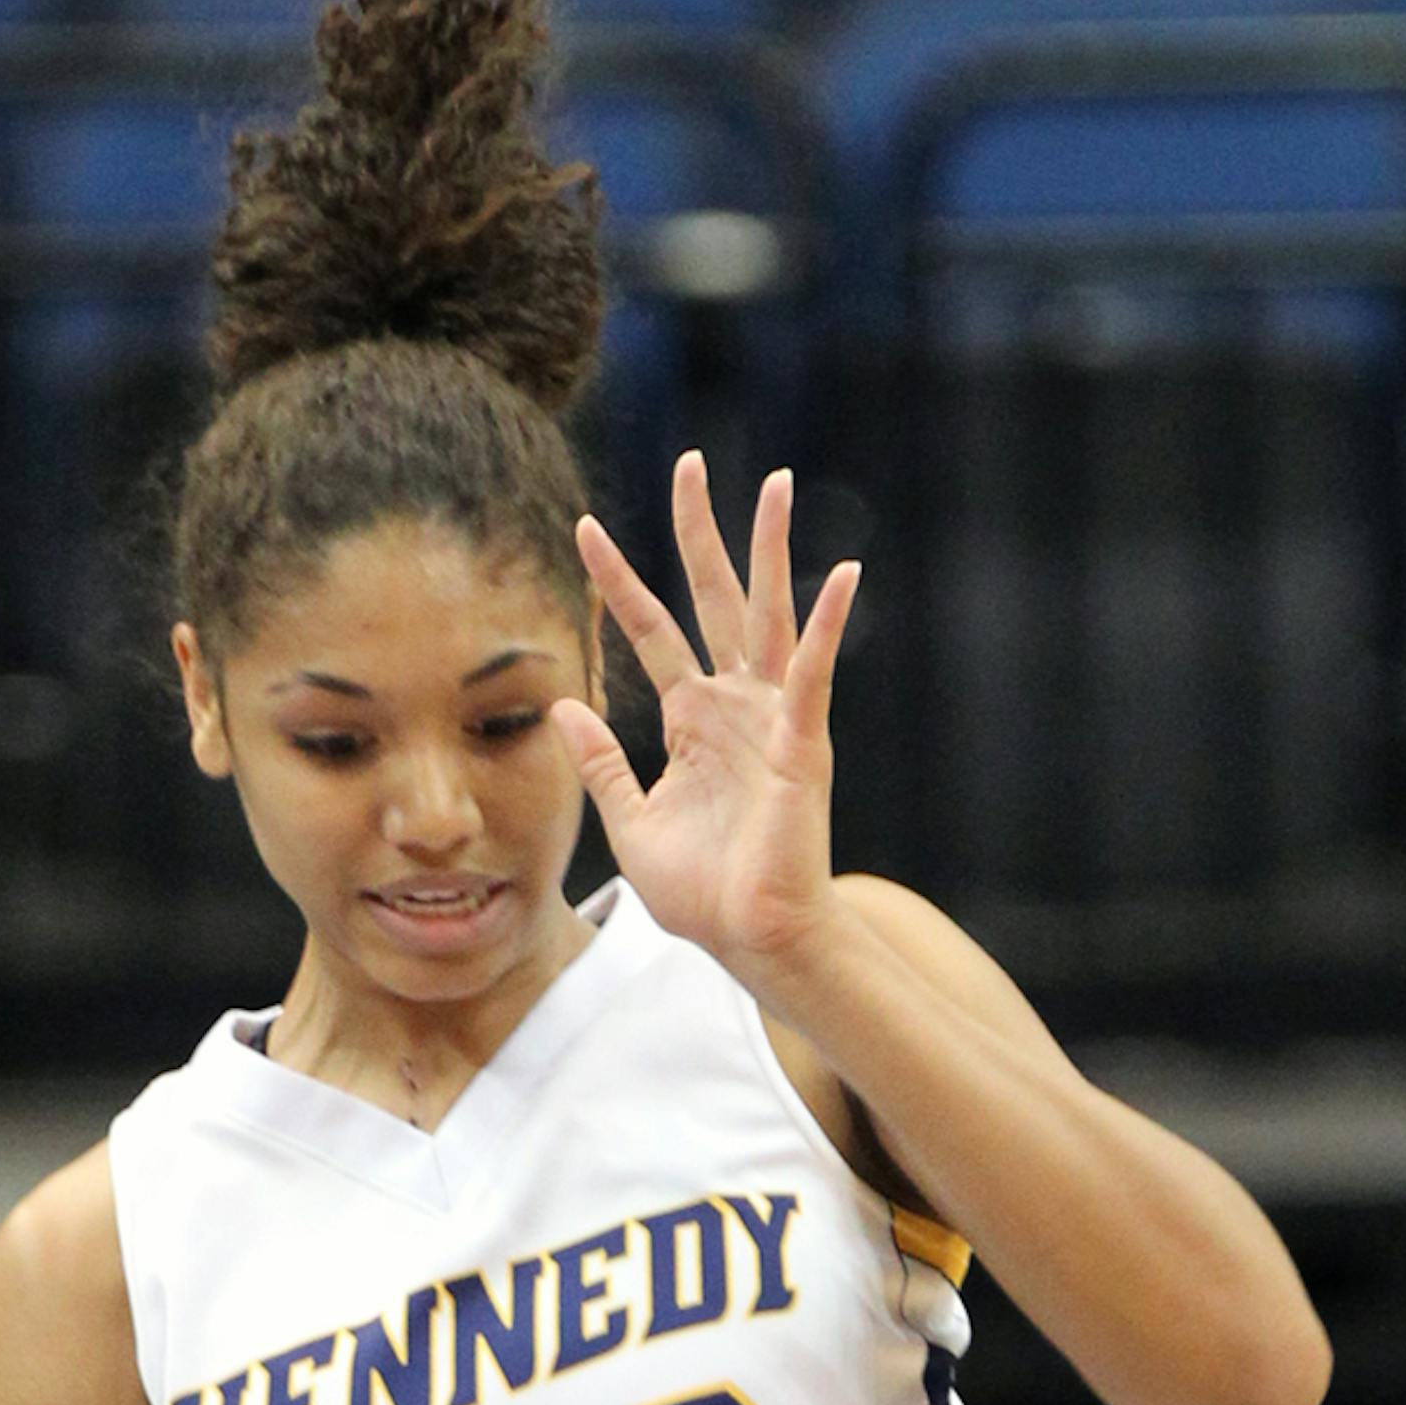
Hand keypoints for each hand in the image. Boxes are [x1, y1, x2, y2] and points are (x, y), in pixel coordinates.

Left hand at [551, 453, 860, 1005]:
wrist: (752, 940)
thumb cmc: (705, 894)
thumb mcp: (632, 824)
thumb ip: (602, 765)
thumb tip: (563, 709)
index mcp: (693, 721)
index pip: (650, 632)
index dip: (618, 582)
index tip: (584, 529)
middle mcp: (734, 705)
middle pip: (714, 598)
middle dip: (700, 532)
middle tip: (689, 463)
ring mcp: (771, 718)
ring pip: (768, 614)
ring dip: (771, 550)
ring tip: (776, 482)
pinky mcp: (802, 742)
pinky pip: (814, 672)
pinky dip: (826, 624)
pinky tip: (842, 573)